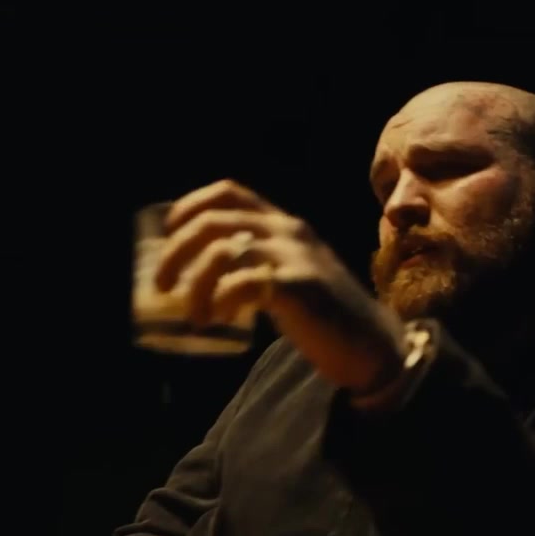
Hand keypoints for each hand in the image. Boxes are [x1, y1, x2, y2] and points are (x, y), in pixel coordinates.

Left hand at [155, 179, 408, 397]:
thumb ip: (258, 264)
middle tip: (163, 283)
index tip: (169, 233)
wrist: (371, 343)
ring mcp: (294, 256)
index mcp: (284, 224)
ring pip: (222, 252)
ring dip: (194, 284)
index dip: (190, 206)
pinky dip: (218, 300)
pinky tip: (217, 318)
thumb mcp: (290, 273)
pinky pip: (241, 283)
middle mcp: (288, 231)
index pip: (228, 192)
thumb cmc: (324, 314)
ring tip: (194, 312)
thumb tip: (201, 273)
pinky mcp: (297, 286)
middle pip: (214, 221)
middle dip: (177, 250)